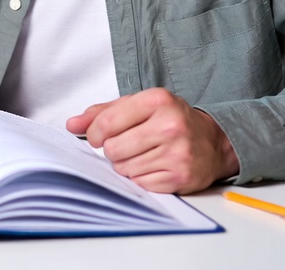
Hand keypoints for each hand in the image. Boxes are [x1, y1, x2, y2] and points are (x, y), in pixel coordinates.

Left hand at [65, 88, 238, 193]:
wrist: (212, 142)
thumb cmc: (169, 120)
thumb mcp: (138, 106)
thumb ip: (102, 113)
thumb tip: (72, 125)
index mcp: (157, 100)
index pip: (107, 122)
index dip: (94, 134)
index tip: (97, 136)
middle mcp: (170, 125)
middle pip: (113, 149)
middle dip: (112, 150)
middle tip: (126, 145)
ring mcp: (177, 153)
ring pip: (124, 169)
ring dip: (126, 165)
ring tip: (142, 154)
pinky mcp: (181, 177)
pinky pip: (140, 184)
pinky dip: (141, 178)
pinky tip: (153, 166)